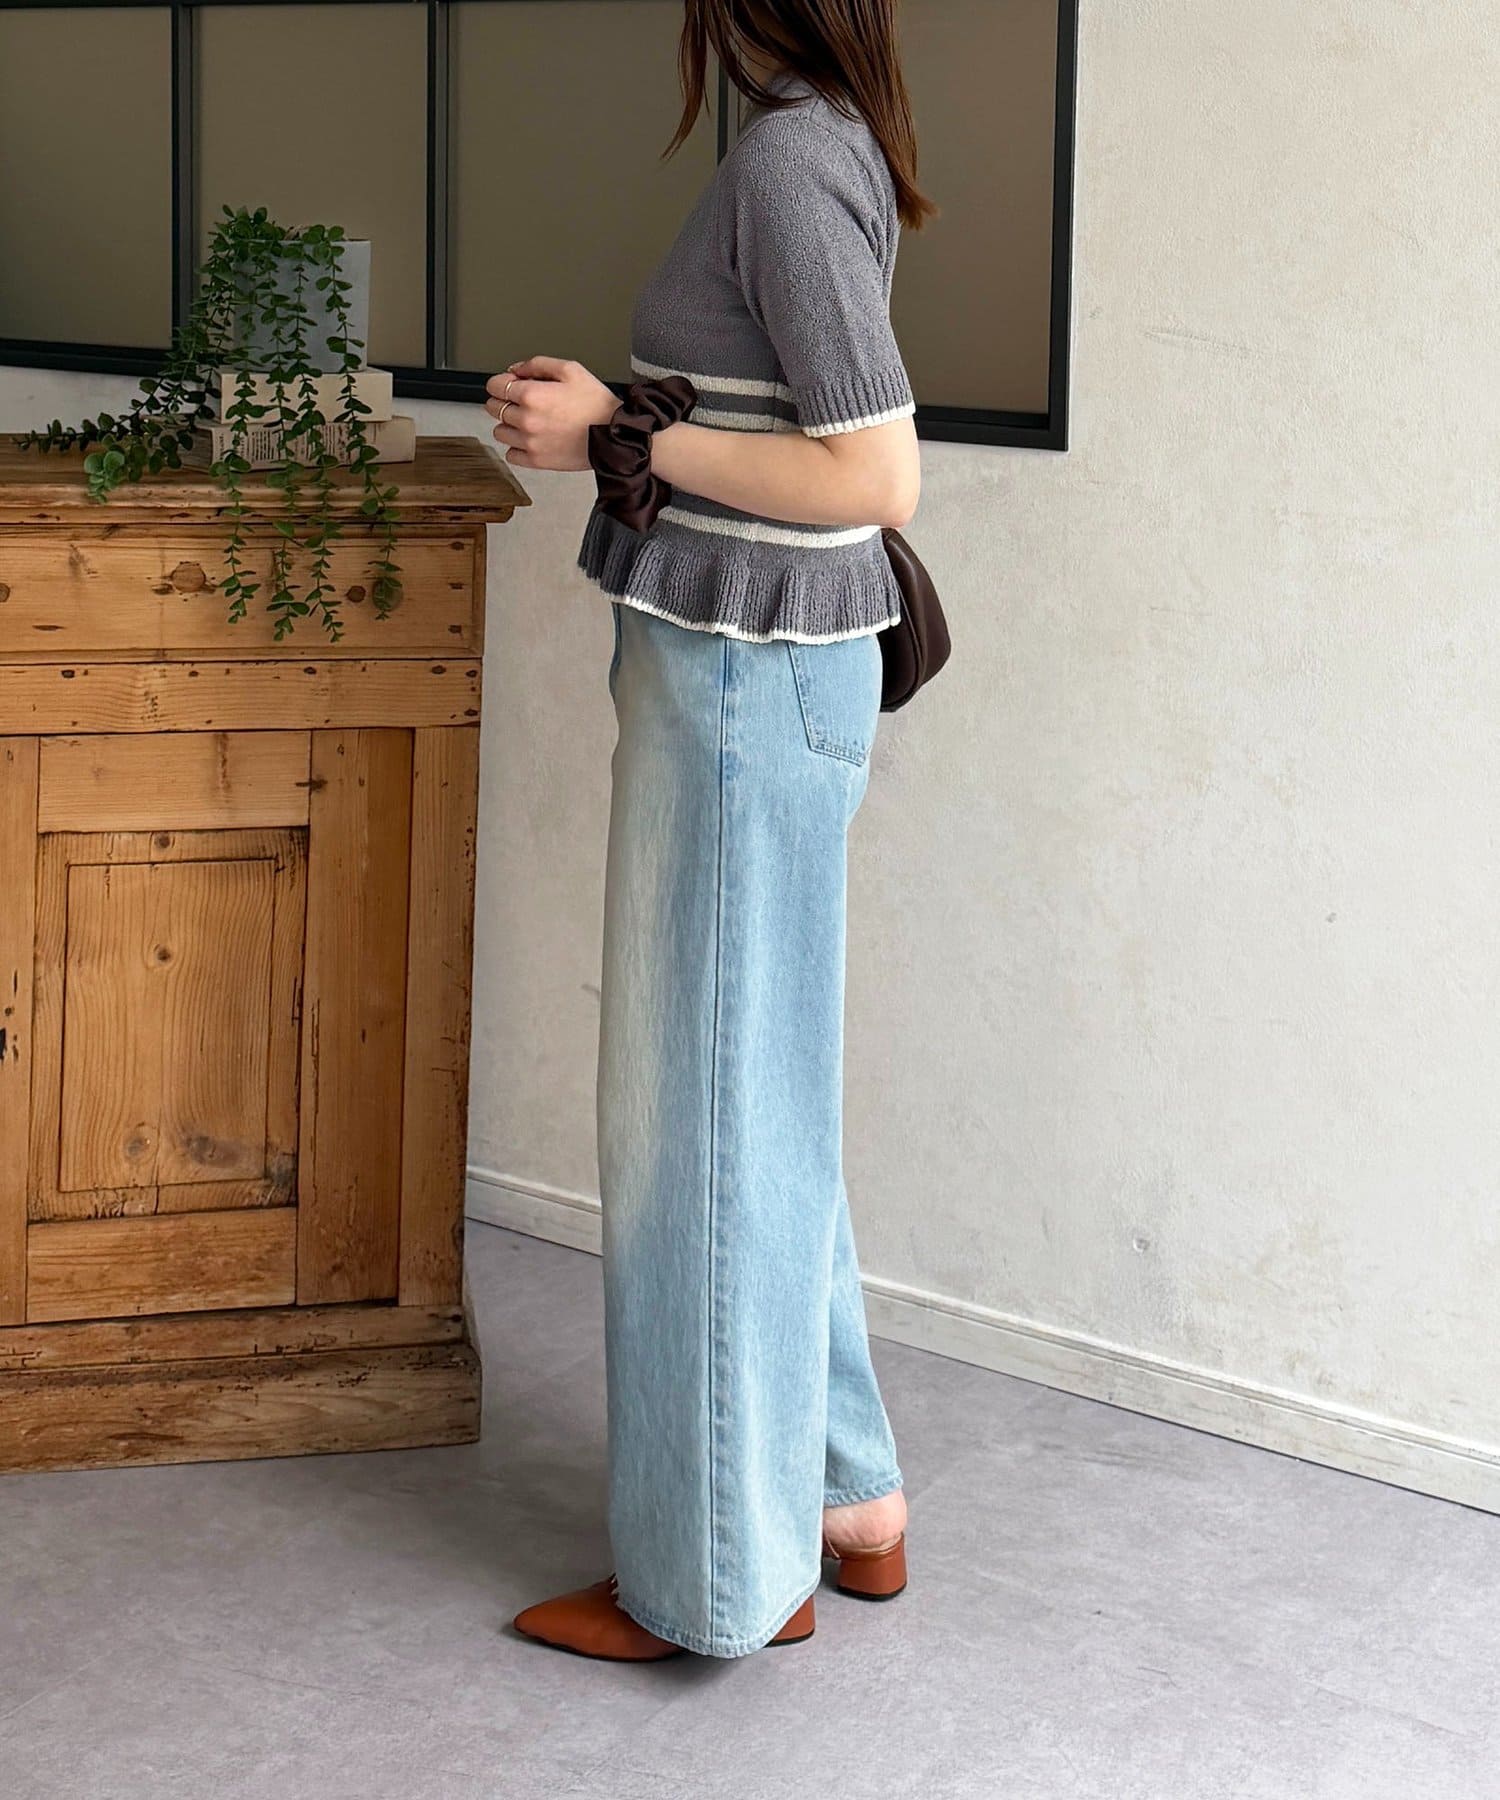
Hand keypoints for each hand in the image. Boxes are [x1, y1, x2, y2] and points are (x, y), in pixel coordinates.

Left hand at [484, 356, 619, 470]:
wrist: (615, 436)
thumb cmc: (596, 404)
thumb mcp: (570, 369)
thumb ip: (537, 364)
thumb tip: (515, 370)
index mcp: (532, 395)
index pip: (495, 386)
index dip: (502, 382)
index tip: (511, 385)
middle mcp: (526, 420)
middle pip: (494, 408)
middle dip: (504, 401)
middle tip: (522, 402)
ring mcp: (529, 443)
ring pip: (500, 432)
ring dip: (509, 425)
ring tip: (528, 422)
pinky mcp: (536, 461)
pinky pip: (511, 455)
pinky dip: (517, 447)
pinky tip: (531, 439)